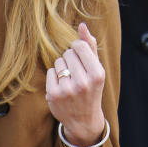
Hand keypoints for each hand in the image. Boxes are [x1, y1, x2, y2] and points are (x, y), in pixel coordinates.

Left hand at [45, 22, 106, 144]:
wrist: (84, 120)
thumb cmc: (91, 90)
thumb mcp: (96, 70)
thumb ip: (90, 46)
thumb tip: (82, 26)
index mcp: (97, 75)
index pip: (80, 46)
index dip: (78, 49)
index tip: (80, 58)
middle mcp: (83, 83)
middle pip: (68, 53)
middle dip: (70, 59)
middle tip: (76, 73)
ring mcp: (67, 90)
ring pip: (58, 62)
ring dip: (62, 68)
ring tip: (69, 80)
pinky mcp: (53, 95)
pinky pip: (50, 72)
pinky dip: (54, 77)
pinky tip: (62, 87)